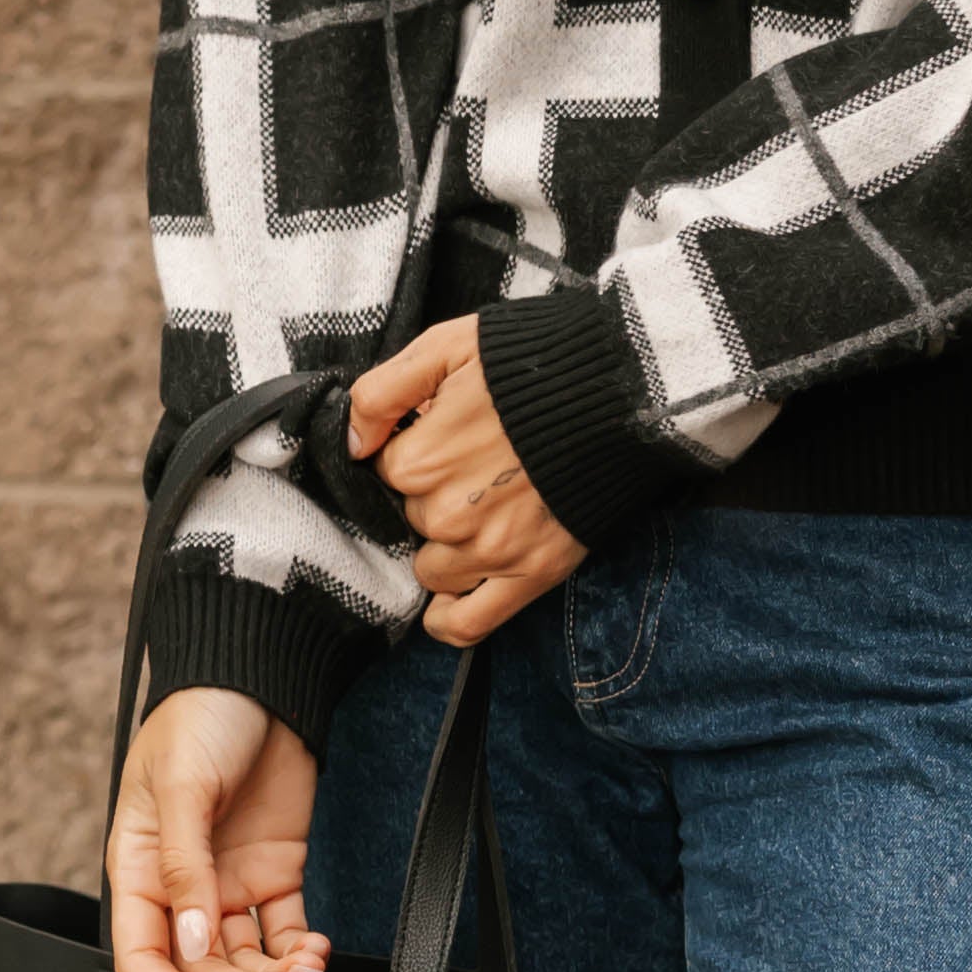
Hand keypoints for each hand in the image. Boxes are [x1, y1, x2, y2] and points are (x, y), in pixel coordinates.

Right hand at [108, 691, 324, 971]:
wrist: (259, 677)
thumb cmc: (200, 718)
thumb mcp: (180, 787)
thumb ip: (185, 869)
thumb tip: (192, 941)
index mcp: (140, 871)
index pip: (143, 959)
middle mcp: (183, 888)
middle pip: (202, 968)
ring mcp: (230, 882)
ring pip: (246, 958)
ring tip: (306, 971)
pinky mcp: (275, 871)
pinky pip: (284, 929)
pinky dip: (300, 949)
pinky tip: (315, 950)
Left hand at [348, 316, 587, 649]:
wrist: (621, 387)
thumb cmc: (531, 362)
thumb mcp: (446, 346)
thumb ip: (381, 393)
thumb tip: (350, 443)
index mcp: (419, 461)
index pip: (385, 473)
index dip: (412, 450)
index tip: (444, 435)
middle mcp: (447, 515)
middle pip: (410, 520)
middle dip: (433, 495)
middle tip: (477, 465)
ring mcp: (490, 551)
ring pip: (431, 570)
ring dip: (446, 547)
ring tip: (485, 510)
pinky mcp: (530, 575)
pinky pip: (465, 624)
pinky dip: (448, 618)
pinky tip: (453, 595)